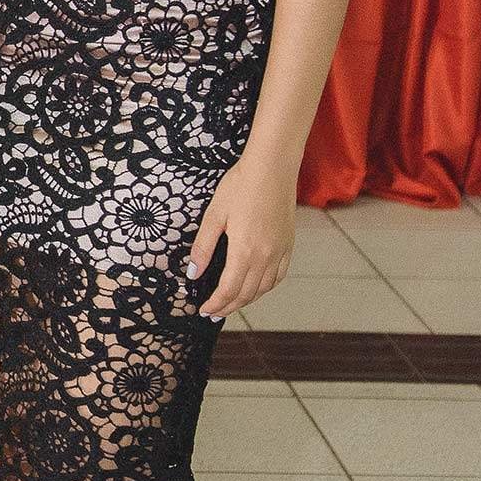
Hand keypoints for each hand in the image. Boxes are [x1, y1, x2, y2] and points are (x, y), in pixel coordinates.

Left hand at [187, 154, 294, 318]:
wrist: (272, 168)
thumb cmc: (241, 186)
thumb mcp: (214, 215)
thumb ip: (203, 247)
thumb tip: (193, 273)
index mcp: (245, 251)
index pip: (229, 290)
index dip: (215, 304)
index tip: (204, 310)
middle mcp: (266, 256)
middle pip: (246, 294)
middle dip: (228, 306)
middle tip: (213, 312)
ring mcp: (280, 251)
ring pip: (264, 288)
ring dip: (246, 300)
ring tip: (231, 304)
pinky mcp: (288, 244)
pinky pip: (279, 275)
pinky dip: (266, 287)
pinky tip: (256, 288)